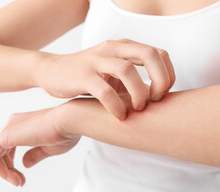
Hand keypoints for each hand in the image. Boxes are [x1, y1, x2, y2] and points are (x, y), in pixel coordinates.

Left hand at [0, 108, 80, 185]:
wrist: (70, 121)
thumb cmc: (65, 132)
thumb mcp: (48, 148)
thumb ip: (34, 155)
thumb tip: (24, 164)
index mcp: (23, 126)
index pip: (8, 148)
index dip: (12, 165)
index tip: (22, 178)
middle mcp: (13, 124)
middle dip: (7, 171)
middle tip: (20, 183)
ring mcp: (9, 128)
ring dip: (3, 172)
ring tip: (17, 182)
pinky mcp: (6, 135)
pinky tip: (9, 177)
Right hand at [36, 38, 175, 119]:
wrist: (52, 71)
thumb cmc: (87, 76)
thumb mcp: (112, 72)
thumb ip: (133, 79)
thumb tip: (158, 97)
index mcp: (123, 47)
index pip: (159, 53)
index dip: (168, 75)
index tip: (162, 95)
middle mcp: (112, 49)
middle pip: (149, 55)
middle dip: (160, 80)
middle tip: (155, 101)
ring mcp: (97, 61)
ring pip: (127, 70)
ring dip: (139, 93)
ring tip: (137, 109)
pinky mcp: (82, 76)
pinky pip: (105, 91)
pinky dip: (116, 106)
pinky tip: (119, 116)